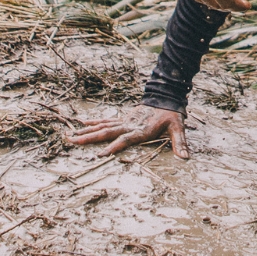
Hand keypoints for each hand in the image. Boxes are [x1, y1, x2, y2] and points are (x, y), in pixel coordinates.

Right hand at [69, 106, 186, 158]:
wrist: (166, 97)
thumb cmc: (171, 115)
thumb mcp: (178, 128)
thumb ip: (180, 143)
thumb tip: (185, 158)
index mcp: (140, 130)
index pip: (125, 140)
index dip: (114, 147)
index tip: (101, 154)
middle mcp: (129, 125)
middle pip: (106, 132)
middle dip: (89, 138)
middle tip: (72, 142)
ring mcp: (124, 121)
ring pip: (102, 127)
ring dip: (86, 132)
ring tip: (70, 136)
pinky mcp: (123, 119)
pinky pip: (105, 122)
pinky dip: (93, 123)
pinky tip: (82, 124)